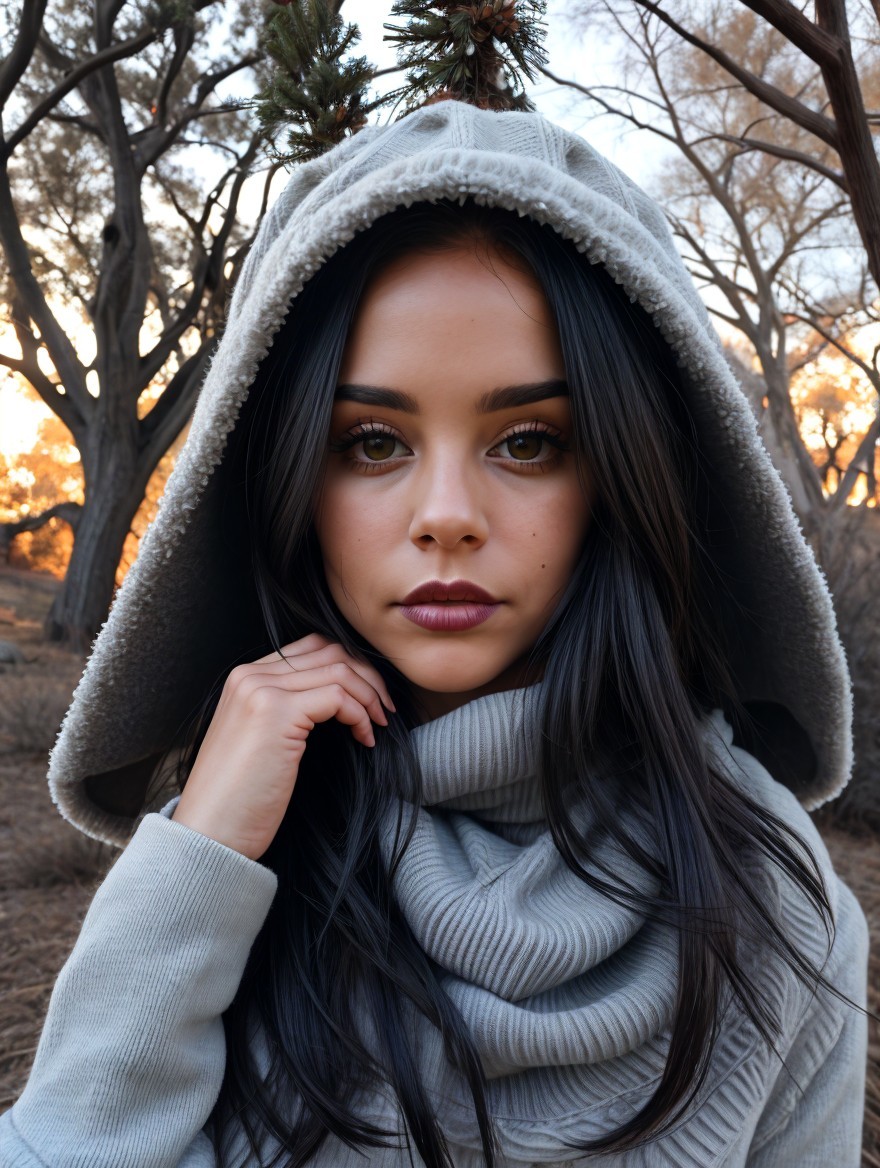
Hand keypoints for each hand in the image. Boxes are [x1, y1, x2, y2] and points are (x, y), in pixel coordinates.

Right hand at [171, 633, 395, 859]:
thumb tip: (338, 698)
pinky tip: (365, 740)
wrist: (210, 833)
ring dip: (369, 696)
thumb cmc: (239, 798)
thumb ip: (287, 710)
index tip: (370, 696)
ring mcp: (261, 691)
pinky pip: (338, 697)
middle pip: (329, 651)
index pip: (311, 647)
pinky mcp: (276, 713)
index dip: (350, 666)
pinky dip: (360, 716)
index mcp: (245, 678)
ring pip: (338, 670)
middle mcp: (249, 676)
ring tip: (378, 725)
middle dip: (367, 676)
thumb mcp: (262, 741)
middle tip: (385, 708)